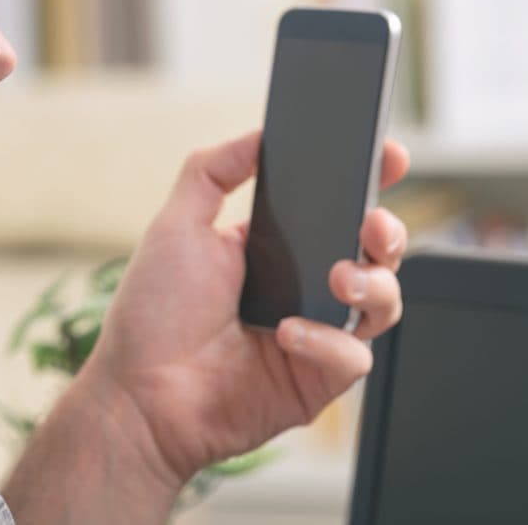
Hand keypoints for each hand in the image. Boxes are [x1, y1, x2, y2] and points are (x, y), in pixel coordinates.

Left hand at [86, 130, 409, 483]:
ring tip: (338, 279)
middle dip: (389, 230)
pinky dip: (327, 341)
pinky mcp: (317, 380)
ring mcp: (315, 335)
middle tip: (372, 223)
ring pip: (383, 302)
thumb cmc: (152, 314)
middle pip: (374, 253)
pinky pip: (353, 356)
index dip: (369, 181)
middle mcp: (302, 289)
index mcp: (274, 249)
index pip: (335, 209)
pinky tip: (286, 334)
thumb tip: (257, 135)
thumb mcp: (176, 226)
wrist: (139, 392)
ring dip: (373, 284)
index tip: (387, 155)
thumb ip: (212, 172)